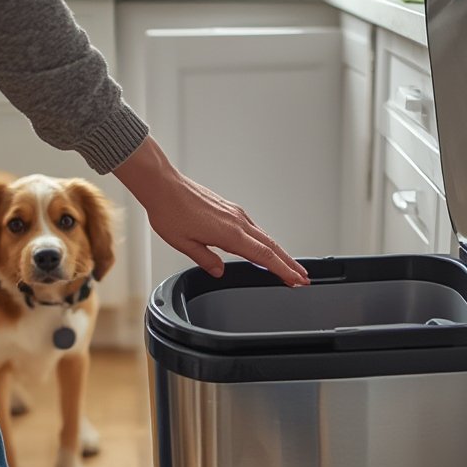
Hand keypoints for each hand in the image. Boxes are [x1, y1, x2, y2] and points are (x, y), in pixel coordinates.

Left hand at [114, 137, 309, 286]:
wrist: (163, 186)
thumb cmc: (170, 211)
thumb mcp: (185, 245)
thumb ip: (206, 260)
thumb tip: (218, 271)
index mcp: (230, 234)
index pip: (264, 257)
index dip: (282, 270)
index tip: (296, 280)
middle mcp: (238, 222)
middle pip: (272, 246)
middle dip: (289, 263)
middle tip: (303, 277)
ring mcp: (236, 214)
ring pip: (265, 236)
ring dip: (280, 252)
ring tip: (289, 265)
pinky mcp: (231, 209)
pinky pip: (255, 229)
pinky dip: (265, 241)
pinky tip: (265, 247)